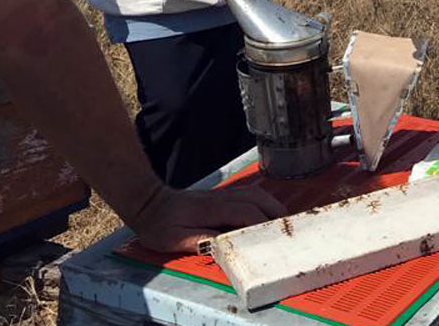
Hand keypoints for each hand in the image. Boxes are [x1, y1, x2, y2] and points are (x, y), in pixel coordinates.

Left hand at [130, 184, 285, 253]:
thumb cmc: (159, 224)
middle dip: (275, 212)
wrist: (149, 203)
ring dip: (272, 206)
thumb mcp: (172, 238)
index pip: (246, 213)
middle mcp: (222, 198)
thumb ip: (198, 240)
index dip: (262, 224)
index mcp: (212, 209)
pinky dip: (264, 201)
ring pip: (256, 194)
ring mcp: (223, 194)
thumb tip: (222, 244)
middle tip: (289, 228)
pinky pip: (250, 194)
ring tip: (283, 221)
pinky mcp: (222, 195)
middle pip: (257, 199)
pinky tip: (268, 211)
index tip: (275, 236)